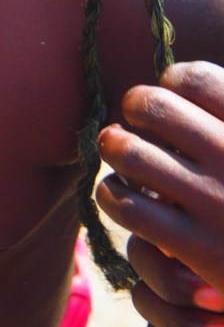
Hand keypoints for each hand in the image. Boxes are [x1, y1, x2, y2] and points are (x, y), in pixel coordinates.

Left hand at [97, 61, 223, 326]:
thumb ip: (221, 118)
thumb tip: (176, 75)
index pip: (196, 79)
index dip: (172, 81)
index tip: (171, 94)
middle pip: (152, 107)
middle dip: (134, 109)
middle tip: (134, 122)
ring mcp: (220, 204)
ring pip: (129, 153)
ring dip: (115, 148)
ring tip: (118, 152)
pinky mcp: (201, 250)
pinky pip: (128, 207)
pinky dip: (112, 196)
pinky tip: (119, 196)